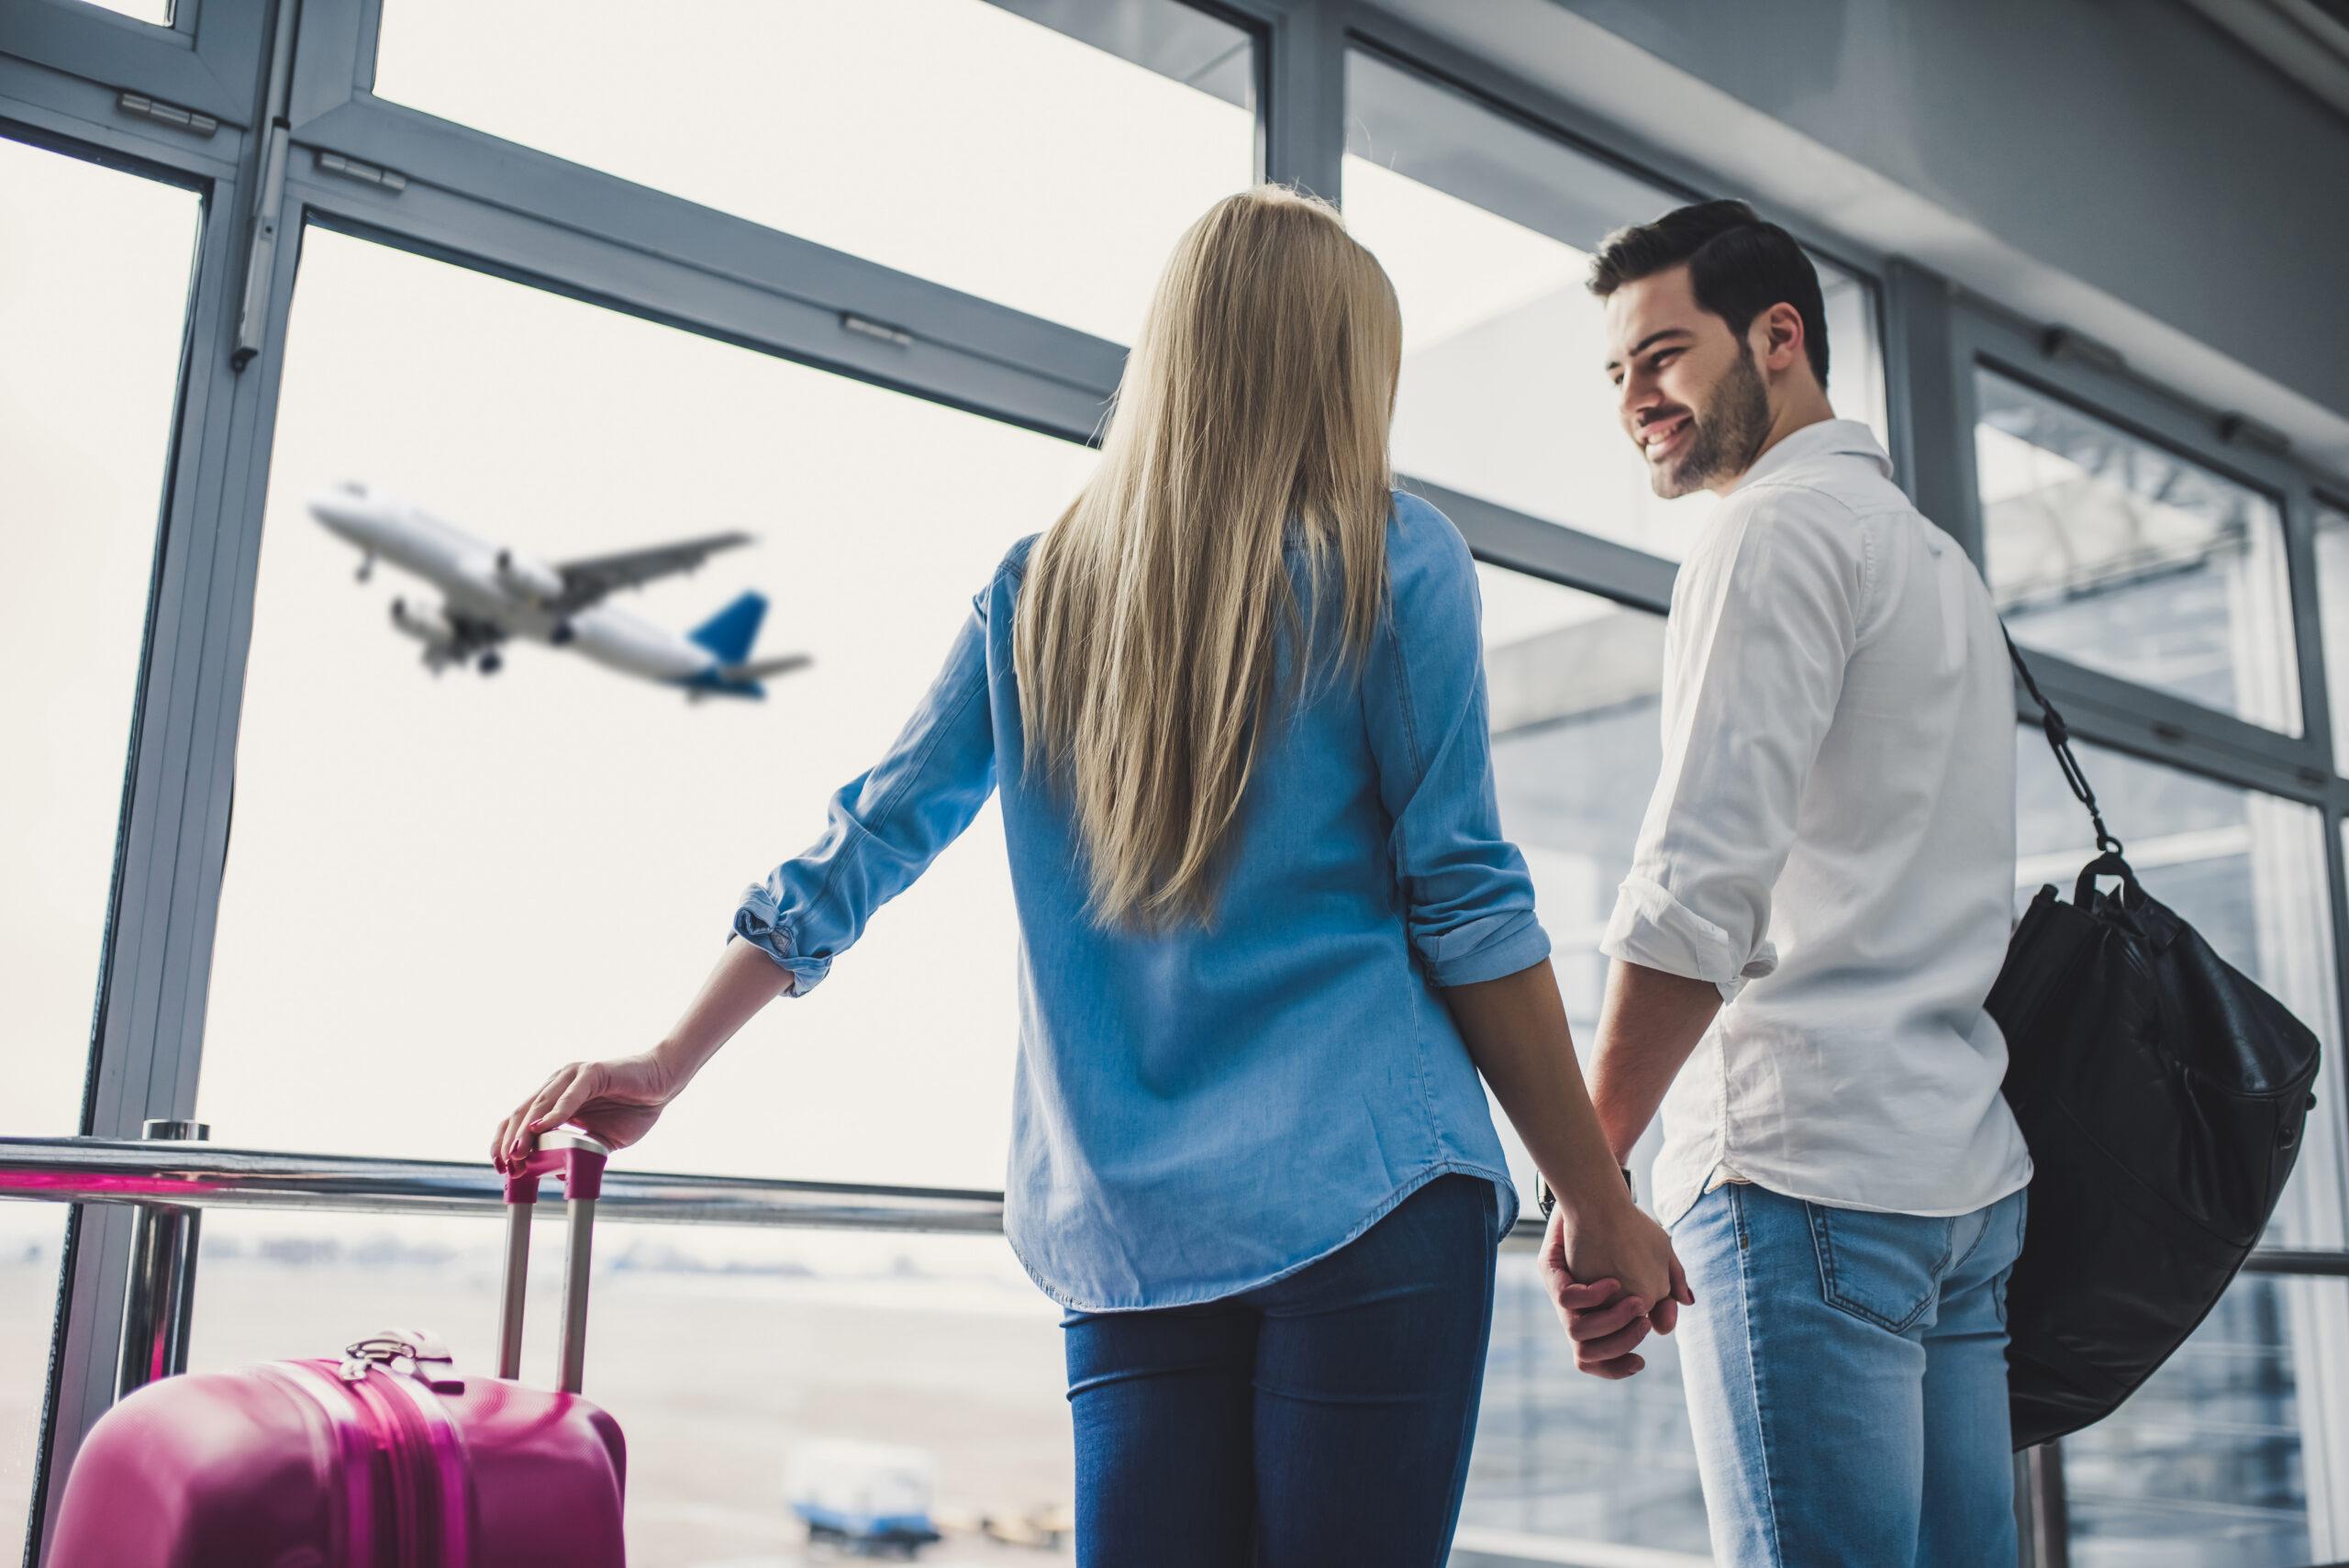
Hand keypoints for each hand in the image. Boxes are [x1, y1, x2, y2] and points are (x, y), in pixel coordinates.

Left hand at [490, 1052, 680, 1171]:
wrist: (664, 1085)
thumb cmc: (634, 1109)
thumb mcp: (600, 1140)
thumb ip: (579, 1152)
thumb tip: (556, 1174)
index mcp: (556, 1102)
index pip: (520, 1122)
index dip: (505, 1143)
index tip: (502, 1168)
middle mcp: (558, 1086)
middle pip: (521, 1113)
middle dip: (509, 1141)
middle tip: (507, 1166)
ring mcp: (573, 1077)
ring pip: (539, 1104)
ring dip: (525, 1131)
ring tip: (518, 1152)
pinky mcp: (592, 1072)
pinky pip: (570, 1095)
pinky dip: (556, 1113)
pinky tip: (544, 1128)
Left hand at [1540, 1200, 1692, 1378]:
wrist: (1596, 1197)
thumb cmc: (1626, 1232)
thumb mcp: (1657, 1256)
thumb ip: (1670, 1281)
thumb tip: (1685, 1304)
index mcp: (1597, 1317)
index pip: (1599, 1360)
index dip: (1617, 1368)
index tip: (1640, 1362)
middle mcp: (1576, 1312)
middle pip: (1588, 1354)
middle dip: (1620, 1343)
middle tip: (1644, 1319)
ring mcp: (1562, 1295)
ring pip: (1577, 1332)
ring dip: (1610, 1322)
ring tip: (1637, 1302)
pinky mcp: (1553, 1273)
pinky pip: (1568, 1299)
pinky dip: (1592, 1296)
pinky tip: (1613, 1282)